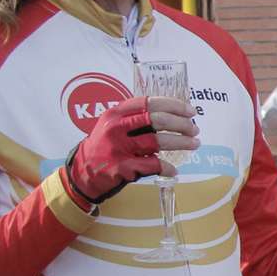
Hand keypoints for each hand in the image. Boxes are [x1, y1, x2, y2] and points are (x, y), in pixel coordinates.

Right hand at [66, 96, 198, 205]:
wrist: (82, 173)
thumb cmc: (104, 146)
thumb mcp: (113, 125)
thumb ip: (136, 118)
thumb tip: (173, 115)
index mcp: (116, 113)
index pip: (149, 102)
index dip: (173, 105)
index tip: (190, 111)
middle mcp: (116, 127)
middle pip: (157, 120)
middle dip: (181, 124)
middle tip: (194, 130)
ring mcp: (118, 147)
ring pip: (158, 141)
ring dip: (181, 143)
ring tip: (194, 144)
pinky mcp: (122, 167)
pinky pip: (152, 165)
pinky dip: (166, 167)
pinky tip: (173, 169)